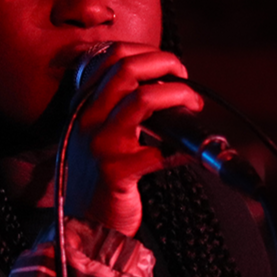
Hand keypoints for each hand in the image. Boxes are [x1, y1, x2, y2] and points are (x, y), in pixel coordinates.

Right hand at [65, 43, 202, 236]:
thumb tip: (163, 86)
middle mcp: (87, 119)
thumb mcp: (98, 135)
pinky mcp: (116, 173)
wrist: (83, 224)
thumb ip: (118, 109)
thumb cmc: (99, 178)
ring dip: (178, 95)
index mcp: (84, 105)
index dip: (148, 52)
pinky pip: (159, 152)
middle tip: (185, 78)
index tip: (170, 66)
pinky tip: (188, 154)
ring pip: (143, 99)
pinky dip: (182, 150)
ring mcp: (100, 146)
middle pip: (127, 68)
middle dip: (166, 63)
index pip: (112, 56)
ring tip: (193, 104)